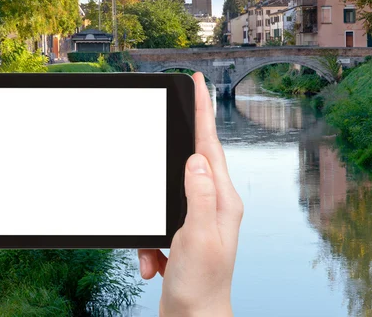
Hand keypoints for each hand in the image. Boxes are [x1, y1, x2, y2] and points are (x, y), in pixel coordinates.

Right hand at [138, 73, 243, 316]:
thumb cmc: (202, 286)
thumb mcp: (197, 237)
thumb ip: (198, 195)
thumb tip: (195, 159)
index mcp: (223, 201)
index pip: (210, 147)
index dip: (204, 113)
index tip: (199, 85)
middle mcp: (213, 206)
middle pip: (192, 161)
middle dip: (179, 145)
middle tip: (177, 112)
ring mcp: (197, 219)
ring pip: (167, 194)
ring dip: (152, 222)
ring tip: (155, 255)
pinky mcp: (181, 233)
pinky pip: (157, 222)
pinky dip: (148, 243)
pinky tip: (154, 264)